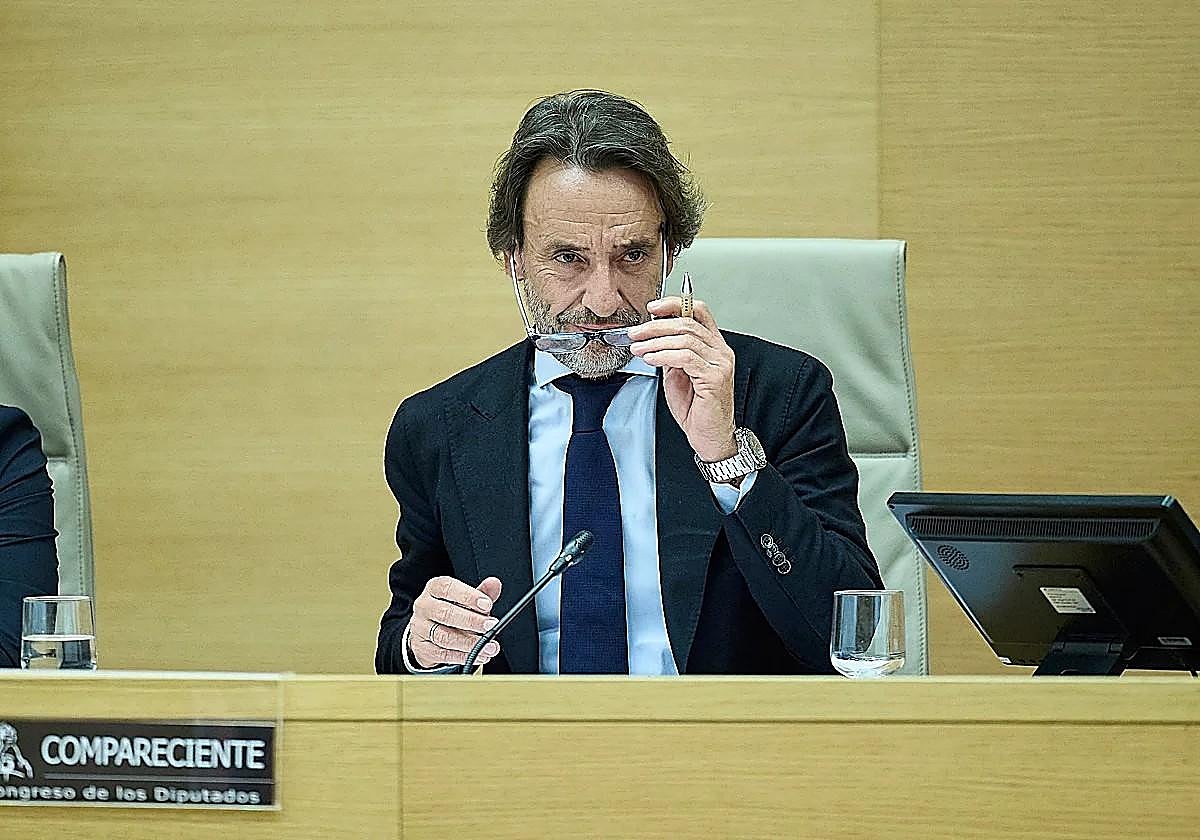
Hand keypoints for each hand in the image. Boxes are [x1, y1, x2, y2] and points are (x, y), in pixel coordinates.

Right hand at [408, 575, 502, 668]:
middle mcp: (424, 607)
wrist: (428, 633)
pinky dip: (464, 656)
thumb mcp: (465, 599)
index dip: (468, 596)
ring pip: (445, 637)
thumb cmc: (450, 610)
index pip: (448, 588)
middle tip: (491, 626)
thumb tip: (494, 583)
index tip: (487, 604)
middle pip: (446, 613)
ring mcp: (421, 629)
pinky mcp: (423, 649)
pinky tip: (480, 655)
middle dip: (472, 620)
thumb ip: (481, 592)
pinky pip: (444, 654)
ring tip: (490, 646)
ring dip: (471, 643)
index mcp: (434, 589)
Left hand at [629, 295, 736, 461]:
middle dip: (656, 325)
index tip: (652, 307)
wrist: (710, 436)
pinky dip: (664, 355)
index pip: (699, 311)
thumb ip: (670, 354)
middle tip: (636, 333)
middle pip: (688, 322)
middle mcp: (721, 351)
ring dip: (655, 341)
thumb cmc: (696, 409)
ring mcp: (720, 363)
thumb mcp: (678, 374)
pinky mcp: (714, 377)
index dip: (675, 304)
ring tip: (638, 349)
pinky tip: (651, 359)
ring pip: (685, 338)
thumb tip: (653, 337)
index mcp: (714, 346)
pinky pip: (685, 357)